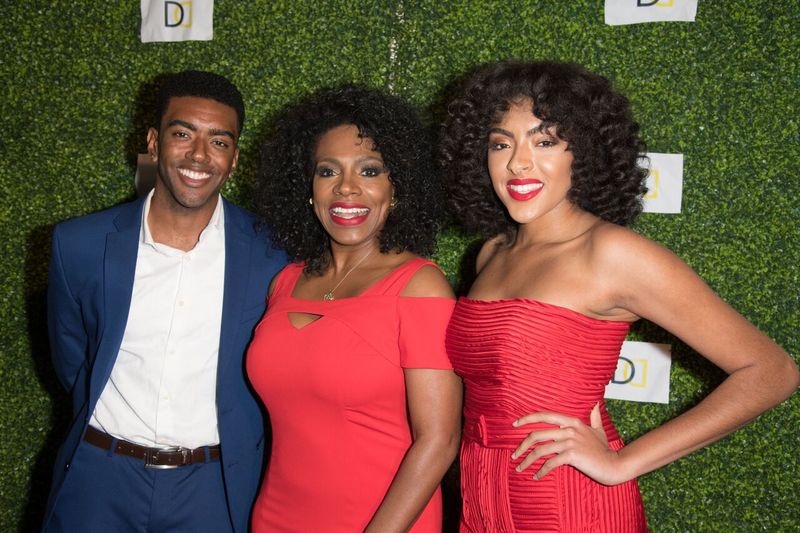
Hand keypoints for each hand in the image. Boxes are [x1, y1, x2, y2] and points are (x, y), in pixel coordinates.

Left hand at [511, 404, 628, 485]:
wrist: (614, 465)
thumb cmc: (604, 449)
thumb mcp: (598, 430)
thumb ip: (594, 417)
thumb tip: (596, 404)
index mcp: (571, 421)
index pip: (544, 415)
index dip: (527, 419)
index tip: (515, 425)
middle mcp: (569, 429)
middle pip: (536, 435)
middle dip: (522, 445)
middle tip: (514, 455)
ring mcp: (570, 442)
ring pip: (540, 450)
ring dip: (527, 461)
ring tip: (520, 468)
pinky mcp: (572, 456)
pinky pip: (550, 463)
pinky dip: (540, 471)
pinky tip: (536, 477)